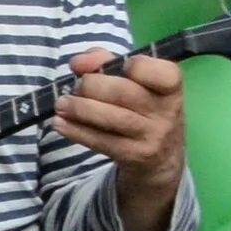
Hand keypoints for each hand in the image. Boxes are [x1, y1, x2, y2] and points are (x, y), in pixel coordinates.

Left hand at [56, 48, 185, 230]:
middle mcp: (168, 114)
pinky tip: (59, 125)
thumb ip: (108, 67)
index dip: (130, 65)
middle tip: (73, 88)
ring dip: (78, 109)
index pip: (160, 71)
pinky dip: (76, 132)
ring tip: (60, 106)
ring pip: (111, 118)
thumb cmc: (138, 117)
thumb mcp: (134, 91)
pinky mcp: (138, 161)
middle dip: (91, 87)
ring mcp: (156, 140)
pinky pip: (103, 144)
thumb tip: (79, 60)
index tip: (102, 65)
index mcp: (171, 90)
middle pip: (124, 93)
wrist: (160, 170)